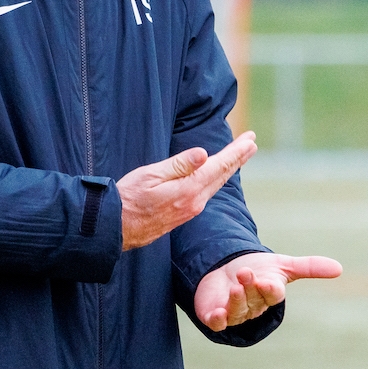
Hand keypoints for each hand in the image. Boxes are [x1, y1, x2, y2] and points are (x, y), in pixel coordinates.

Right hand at [116, 131, 257, 250]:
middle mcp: (195, 202)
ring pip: (216, 184)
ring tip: (240, 155)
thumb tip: (204, 154)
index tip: (250, 140)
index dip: (236, 152)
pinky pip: (207, 192)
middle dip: (238, 158)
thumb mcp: (151, 175)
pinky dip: (217, 179)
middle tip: (251, 142)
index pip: (219, 166)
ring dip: (229, 168)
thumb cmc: (128, 198)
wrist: (116, 228)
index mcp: (188, 190)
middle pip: (222, 175)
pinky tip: (218, 175)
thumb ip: (179, 165)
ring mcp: (190, 210)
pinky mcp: (183, 214)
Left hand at [194, 252, 341, 331]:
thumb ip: (309, 267)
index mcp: (269, 293)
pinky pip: (217, 322)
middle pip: (254, 299)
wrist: (226, 271)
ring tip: (235, 286)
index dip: (270, 289)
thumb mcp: (283, 266)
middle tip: (245, 272)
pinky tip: (217, 313)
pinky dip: (217, 320)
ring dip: (236, 300)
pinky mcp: (214, 315)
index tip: (268, 282)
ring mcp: (233, 312)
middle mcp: (252, 305)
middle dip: (250, 286)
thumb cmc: (258, 270)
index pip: (273, 294)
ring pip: (237, 310)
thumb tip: (339, 268)